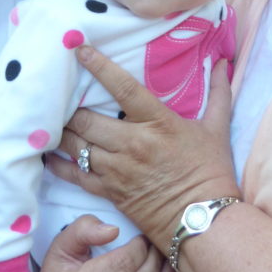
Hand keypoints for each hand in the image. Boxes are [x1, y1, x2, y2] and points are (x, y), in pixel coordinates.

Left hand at [47, 47, 239, 253]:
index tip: (80, 50)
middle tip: (59, 92)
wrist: (203, 222)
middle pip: (87, 119)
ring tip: (49, 117)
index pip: (123, 88)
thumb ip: (218, 93)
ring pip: (76, 145)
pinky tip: (48, 152)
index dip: (99, 66)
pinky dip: (59, 163)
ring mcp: (118, 170)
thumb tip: (223, 62)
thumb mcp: (217, 129)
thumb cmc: (211, 173)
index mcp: (158, 123)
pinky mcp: (110, 192)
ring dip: (61, 131)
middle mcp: (132, 144)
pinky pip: (75, 175)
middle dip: (70, 105)